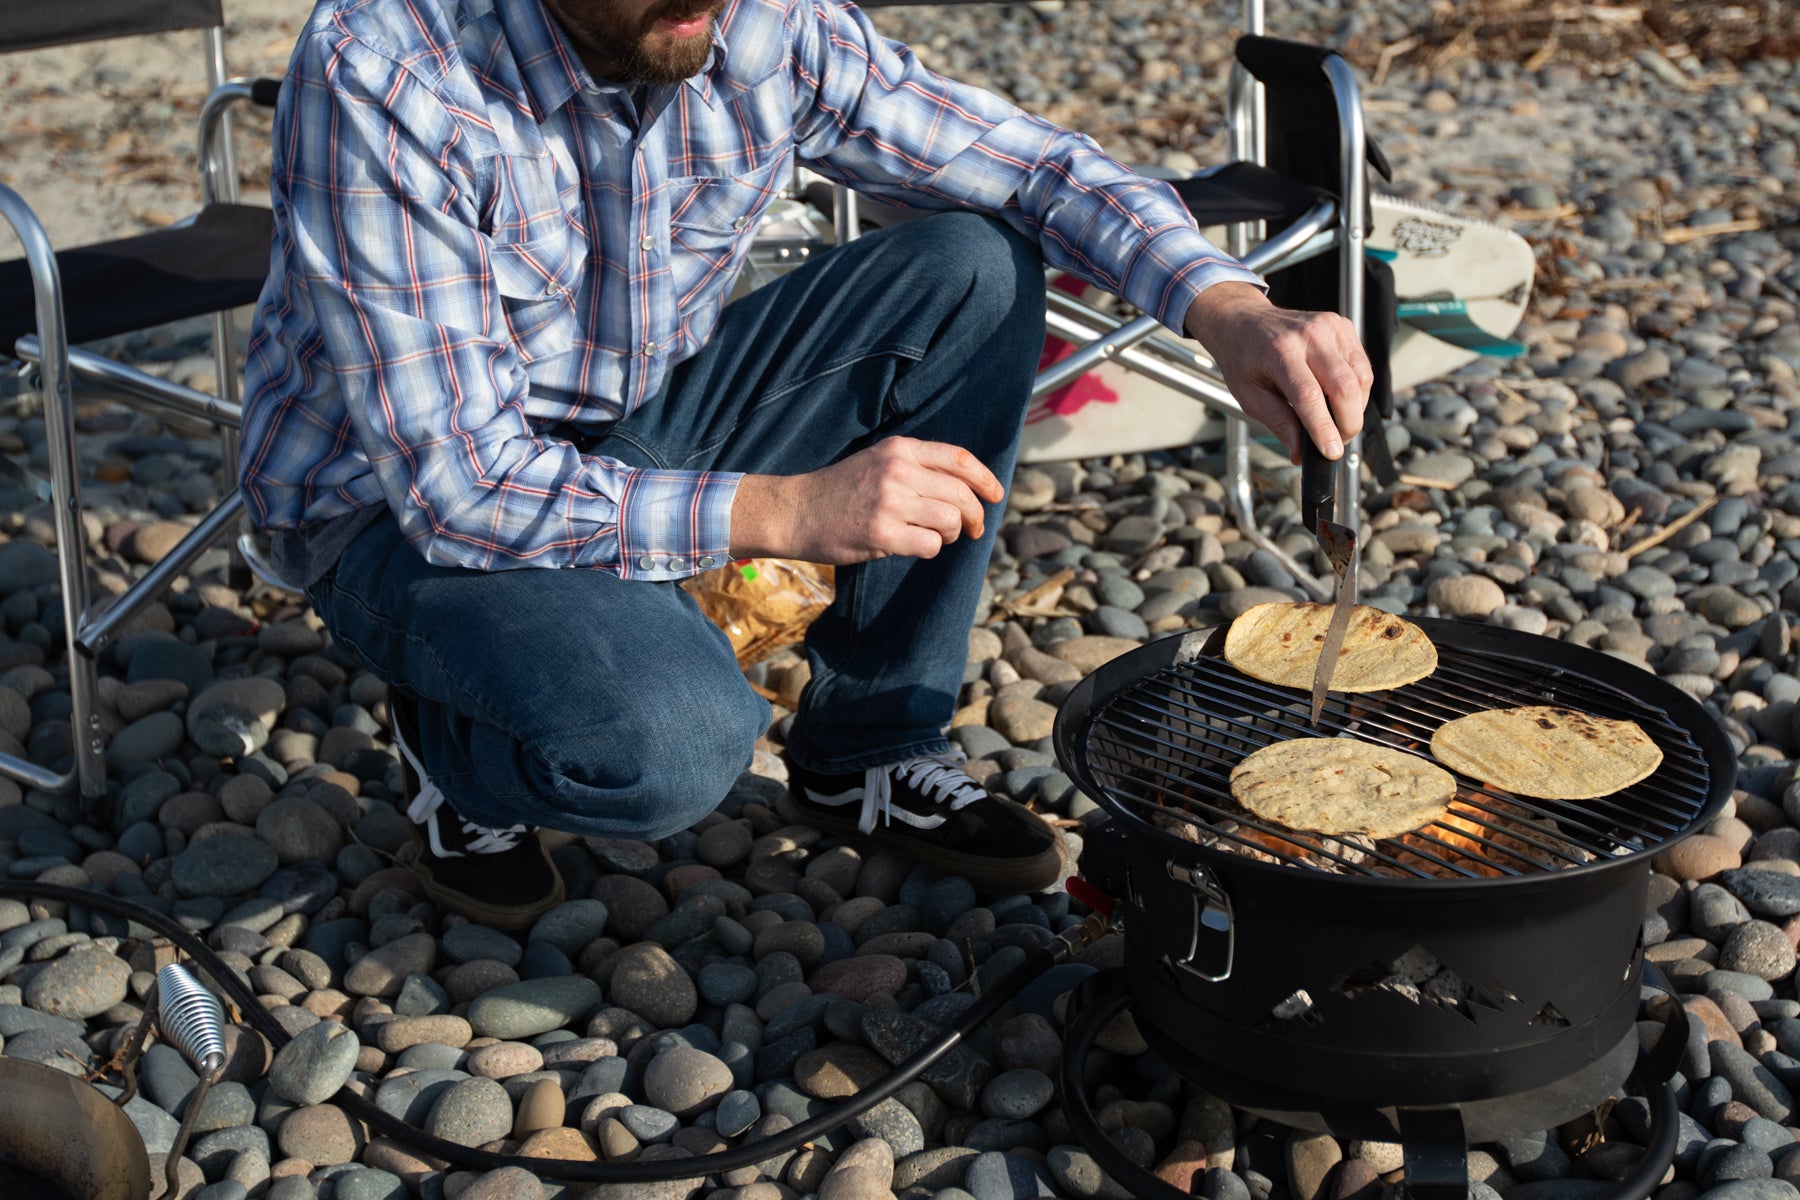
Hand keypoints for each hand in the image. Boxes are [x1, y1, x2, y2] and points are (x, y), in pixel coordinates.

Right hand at [730, 436, 1003, 563]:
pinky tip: (913, 545)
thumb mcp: (878, 461)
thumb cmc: (840, 490)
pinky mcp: (882, 533)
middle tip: (973, 530)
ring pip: (951, 521)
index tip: (997, 494)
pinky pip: (931, 545)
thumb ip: (917, 467)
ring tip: (937, 536)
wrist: (796, 511)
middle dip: (975, 516)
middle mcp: (898, 471)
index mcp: (900, 449)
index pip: (959, 459)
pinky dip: (930, 549)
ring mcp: (890, 502)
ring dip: (951, 534)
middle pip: (962, 494)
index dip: (986, 478)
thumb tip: (967, 489)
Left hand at [1184, 282, 1373, 463]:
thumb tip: (1299, 453)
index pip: (1309, 396)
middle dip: (1348, 423)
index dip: (1324, 428)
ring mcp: (1329, 327)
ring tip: (1336, 422)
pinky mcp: (1342, 327)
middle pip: (1344, 386)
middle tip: (1337, 442)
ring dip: (1355, 409)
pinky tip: (1339, 398)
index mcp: (1280, 351)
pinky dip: (1357, 390)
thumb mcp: (1249, 396)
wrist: (1244, 321)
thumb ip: (1278, 423)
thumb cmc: (1244, 358)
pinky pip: (1362, 366)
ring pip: (1360, 378)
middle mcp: (1309, 335)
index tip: (1331, 452)